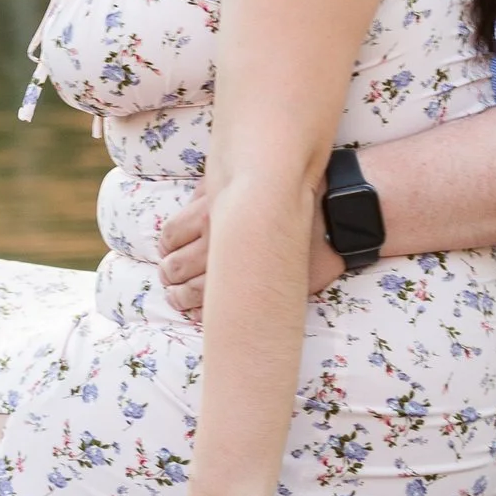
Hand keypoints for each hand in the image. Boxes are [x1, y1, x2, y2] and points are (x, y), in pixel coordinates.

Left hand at [159, 192, 343, 312]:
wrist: (331, 216)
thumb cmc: (289, 192)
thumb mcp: (246, 181)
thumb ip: (215, 192)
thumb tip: (191, 202)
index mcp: (210, 213)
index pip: (170, 235)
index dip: (165, 247)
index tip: (166, 252)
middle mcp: (217, 242)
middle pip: (176, 266)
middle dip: (168, 273)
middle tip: (168, 278)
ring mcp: (236, 271)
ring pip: (191, 292)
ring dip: (178, 297)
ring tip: (177, 298)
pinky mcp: (257, 291)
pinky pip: (219, 310)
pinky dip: (202, 314)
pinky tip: (200, 313)